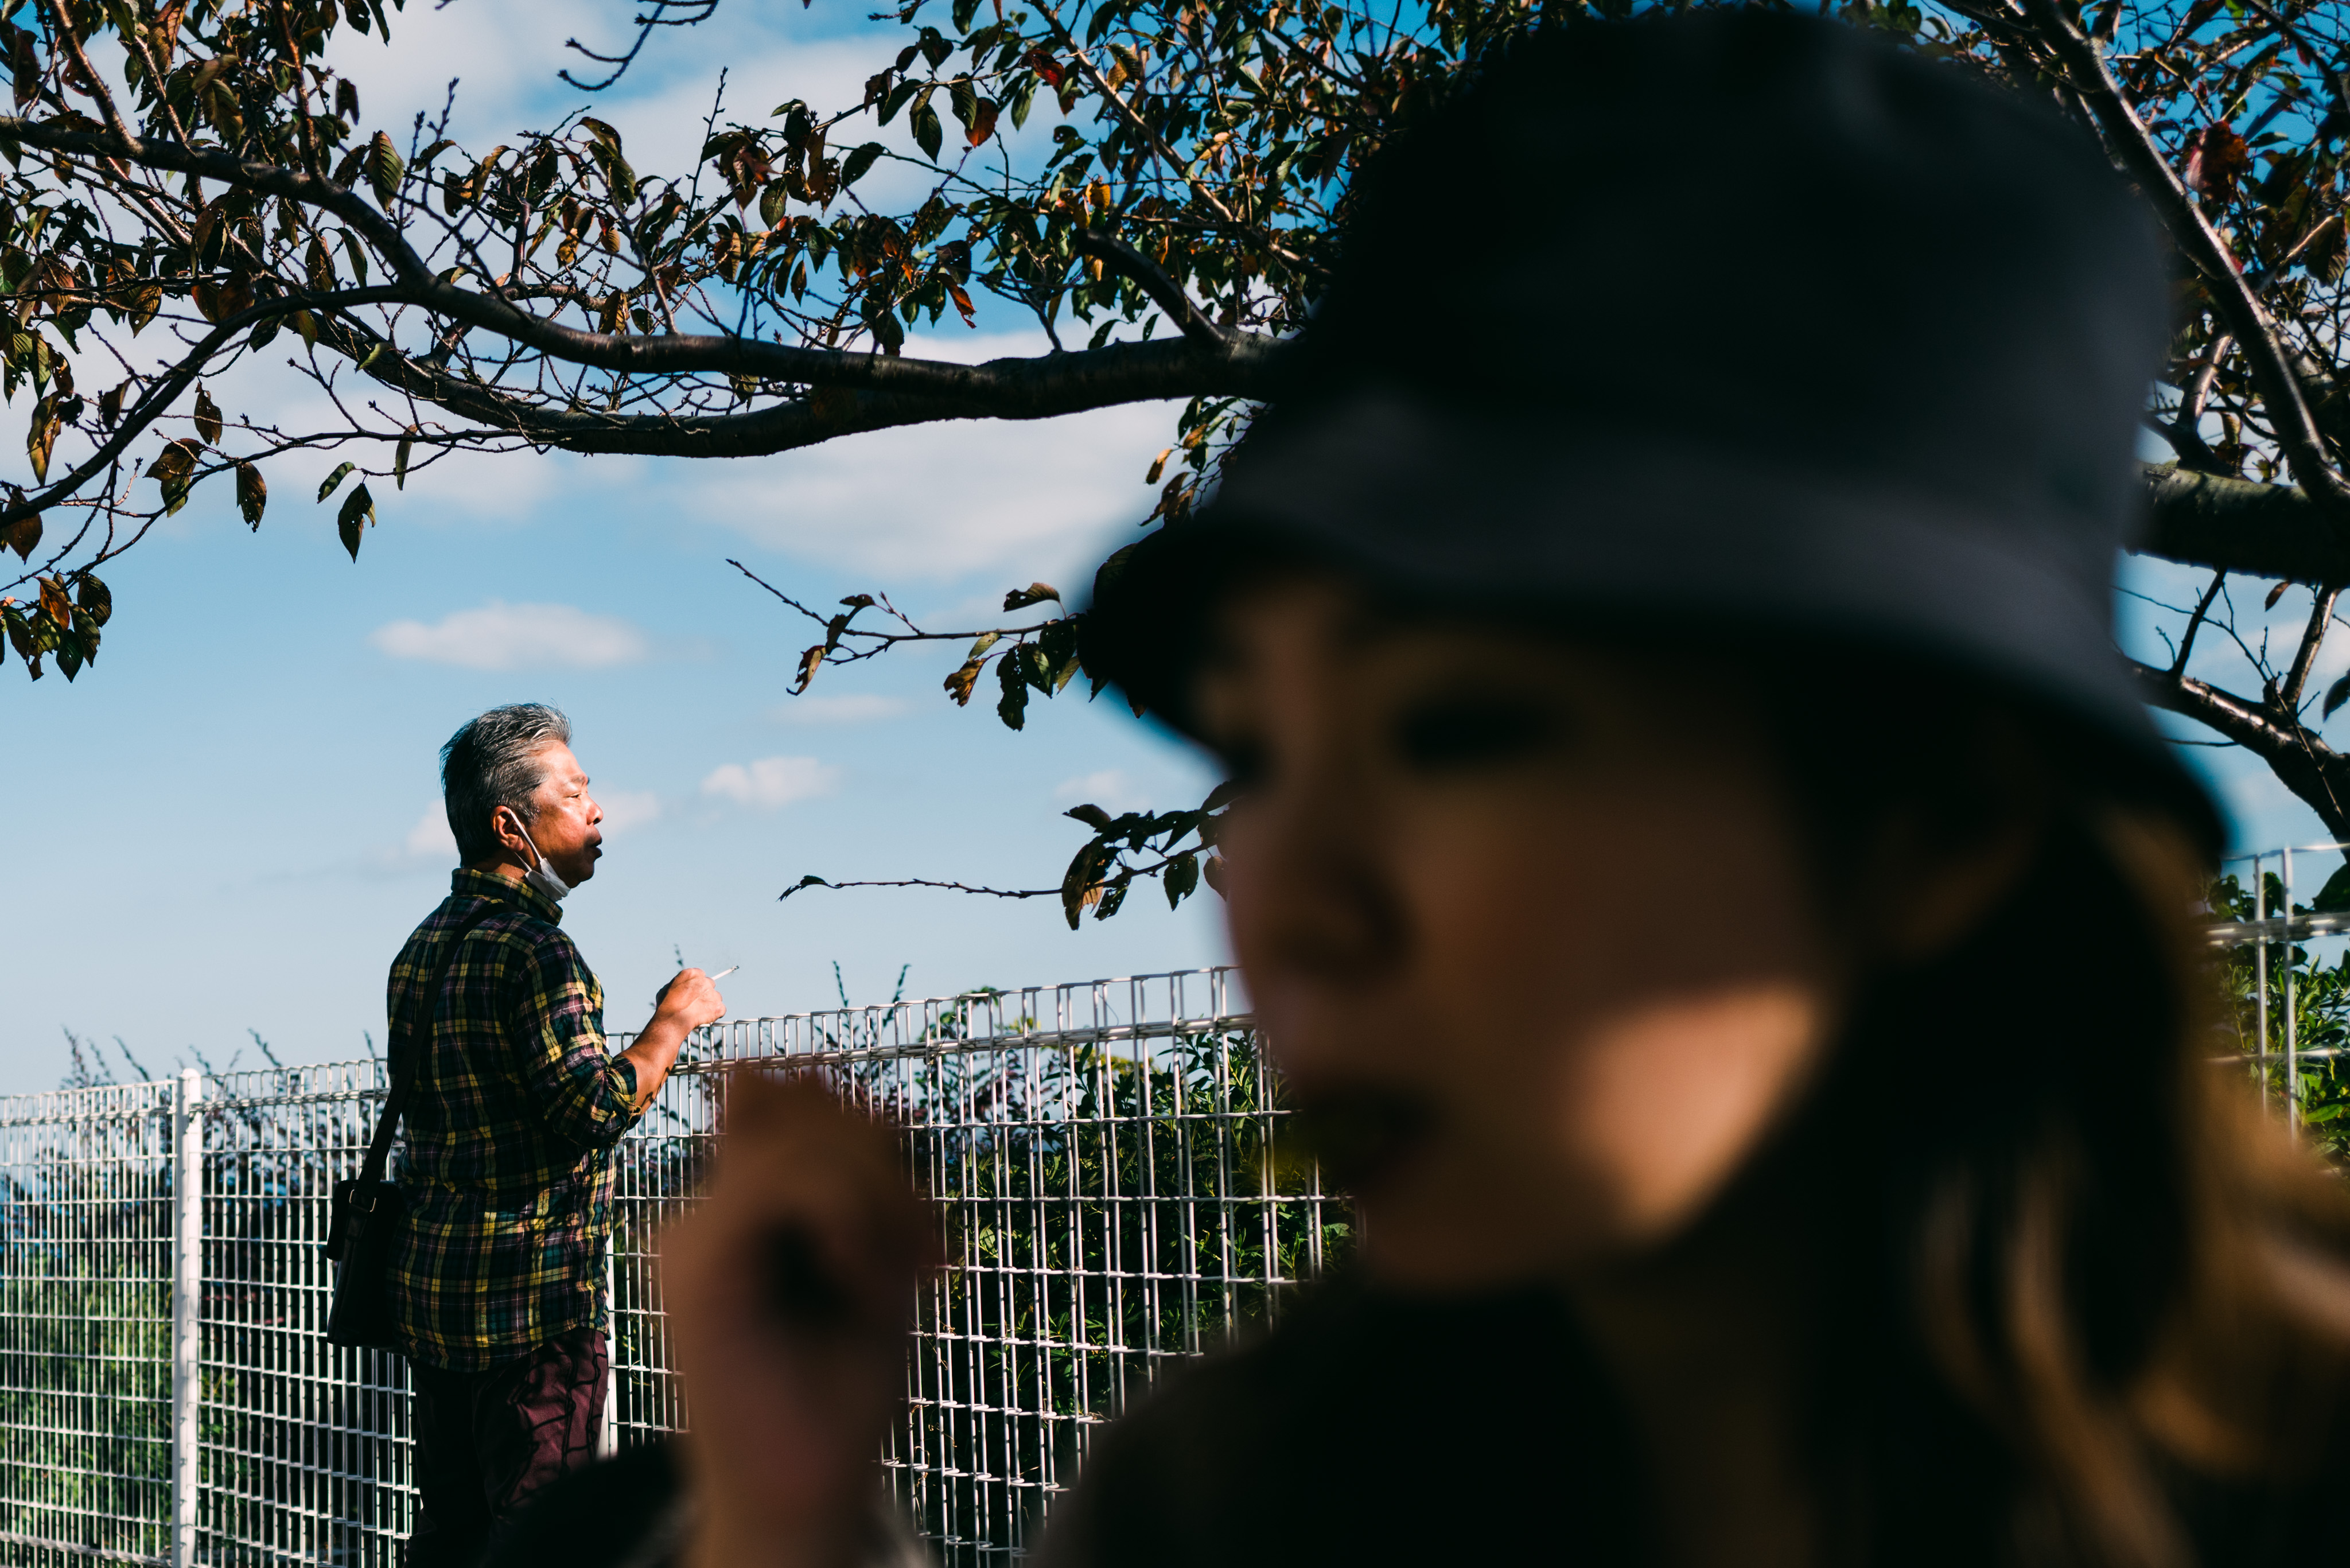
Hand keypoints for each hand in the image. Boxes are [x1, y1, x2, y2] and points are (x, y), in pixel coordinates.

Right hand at [654, 967, 726, 1031]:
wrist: (673, 1020)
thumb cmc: (666, 1006)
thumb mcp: (667, 988)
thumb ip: (679, 985)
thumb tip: (682, 988)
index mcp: (692, 974)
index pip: (701, 975)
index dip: (697, 985)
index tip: (693, 992)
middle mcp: (705, 981)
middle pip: (710, 985)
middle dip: (705, 993)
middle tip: (697, 1003)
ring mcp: (713, 994)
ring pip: (716, 997)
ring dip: (710, 1004)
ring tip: (699, 1013)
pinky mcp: (718, 1007)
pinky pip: (720, 1010)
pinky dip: (715, 1015)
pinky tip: (705, 1018)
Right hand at [665, 1072, 936, 1567]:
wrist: (806, 1496)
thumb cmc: (839, 1387)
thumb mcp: (867, 1253)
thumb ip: (840, 1167)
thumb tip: (779, 1068)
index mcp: (740, 1203)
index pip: (802, 1096)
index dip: (877, 1132)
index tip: (925, 1223)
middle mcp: (703, 1210)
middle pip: (810, 1104)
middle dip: (891, 1166)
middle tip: (929, 1253)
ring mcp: (691, 1236)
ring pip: (805, 1140)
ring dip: (878, 1201)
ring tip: (896, 1278)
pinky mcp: (697, 1268)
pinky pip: (784, 1184)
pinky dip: (847, 1222)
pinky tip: (859, 1282)